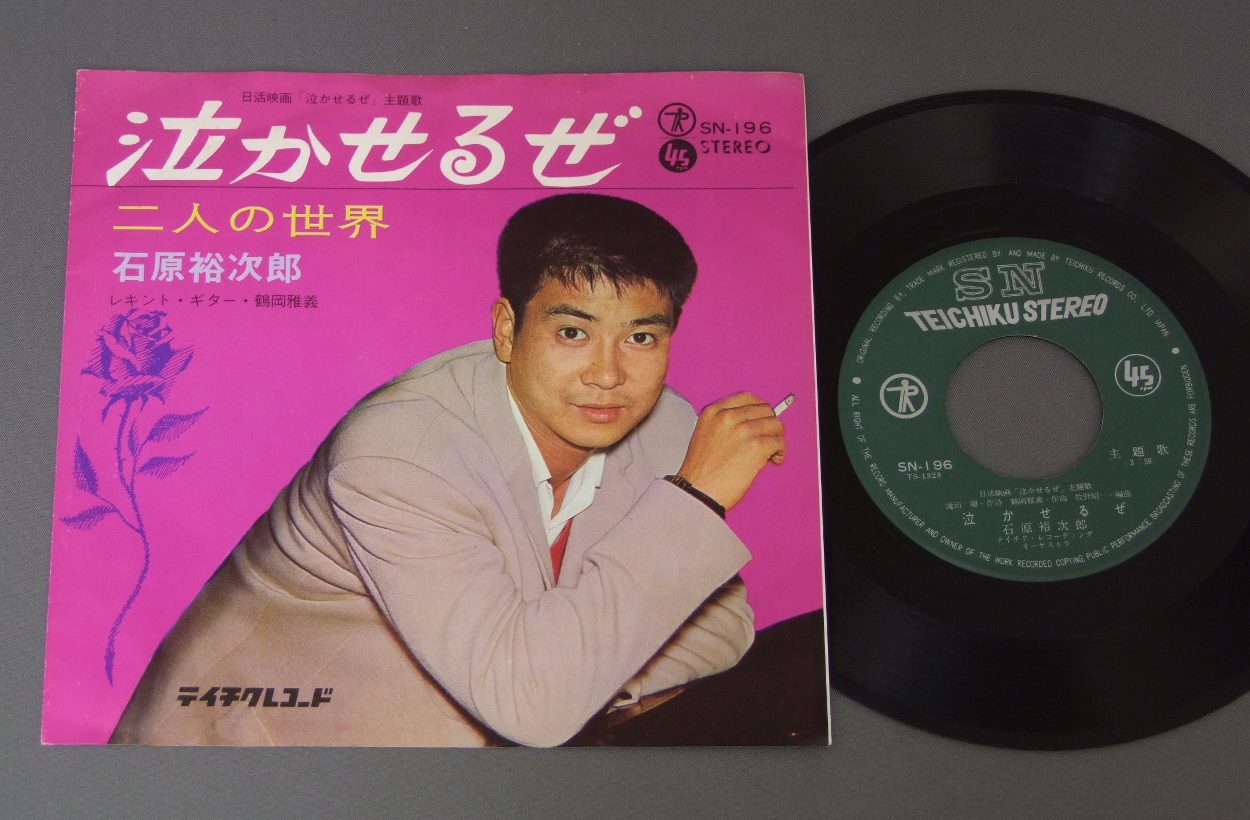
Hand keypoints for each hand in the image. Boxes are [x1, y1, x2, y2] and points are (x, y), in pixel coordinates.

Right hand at [676, 392, 786, 510]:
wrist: (698, 491)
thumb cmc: (701, 471)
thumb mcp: (705, 434)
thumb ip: (726, 424)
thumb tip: (756, 423)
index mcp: (714, 412)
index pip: (747, 397)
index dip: (760, 408)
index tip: (764, 418)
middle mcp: (728, 416)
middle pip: (765, 410)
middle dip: (770, 425)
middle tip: (768, 440)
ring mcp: (743, 430)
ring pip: (776, 425)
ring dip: (777, 439)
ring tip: (771, 453)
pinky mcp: (756, 446)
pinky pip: (779, 442)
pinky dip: (780, 451)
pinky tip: (773, 460)